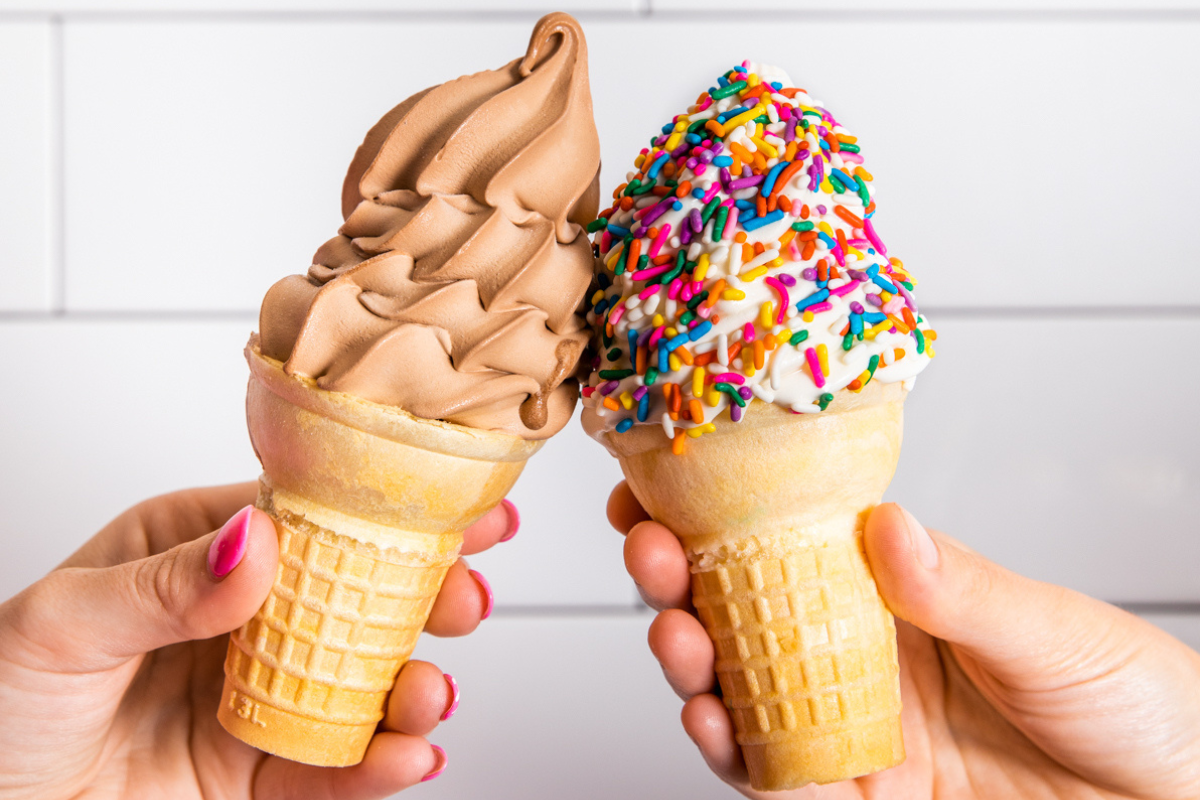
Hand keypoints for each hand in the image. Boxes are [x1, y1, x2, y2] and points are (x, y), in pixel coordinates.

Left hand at [0, 482, 517, 799]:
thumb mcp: (59, 627)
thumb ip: (162, 587)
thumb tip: (254, 541)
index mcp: (197, 554)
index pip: (309, 519)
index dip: (388, 510)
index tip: (459, 505)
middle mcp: (241, 622)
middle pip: (356, 598)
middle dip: (426, 595)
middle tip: (465, 598)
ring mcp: (258, 698)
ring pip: (360, 684)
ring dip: (413, 688)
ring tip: (429, 697)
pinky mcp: (259, 776)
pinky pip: (331, 769)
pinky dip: (378, 766)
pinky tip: (405, 756)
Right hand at [609, 481, 1199, 798]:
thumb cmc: (1132, 701)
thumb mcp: (1049, 632)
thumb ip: (959, 589)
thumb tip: (887, 526)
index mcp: (895, 594)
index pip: (788, 544)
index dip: (719, 516)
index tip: (664, 485)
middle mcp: (860, 657)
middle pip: (745, 616)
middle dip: (681, 583)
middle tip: (649, 550)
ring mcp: (855, 729)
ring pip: (747, 694)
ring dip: (694, 665)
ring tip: (673, 633)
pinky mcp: (863, 799)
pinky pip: (785, 779)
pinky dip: (740, 754)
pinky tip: (714, 721)